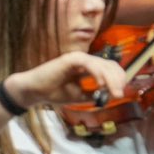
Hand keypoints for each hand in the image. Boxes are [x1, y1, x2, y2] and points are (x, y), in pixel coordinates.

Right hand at [4, 50, 129, 106]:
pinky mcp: (71, 59)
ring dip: (111, 79)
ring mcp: (78, 58)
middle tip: (119, 95)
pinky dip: (98, 74)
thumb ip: (94, 94)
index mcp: (88, 67)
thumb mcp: (80, 96)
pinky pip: (89, 64)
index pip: (109, 68)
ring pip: (102, 64)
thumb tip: (110, 96)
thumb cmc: (55, 92)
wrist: (35, 92)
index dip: (118, 79)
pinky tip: (100, 85)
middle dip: (118, 79)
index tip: (119, 94)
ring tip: (113, 92)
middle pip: (110, 64)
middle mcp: (85, 59)